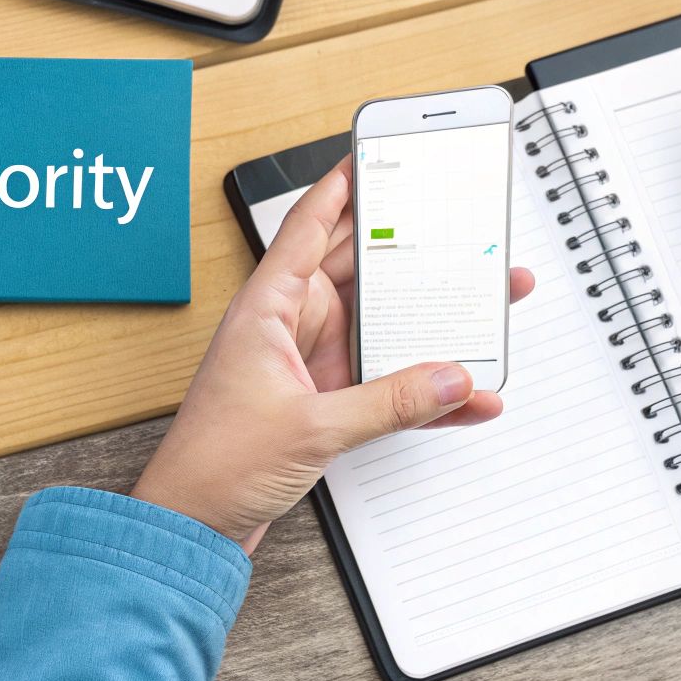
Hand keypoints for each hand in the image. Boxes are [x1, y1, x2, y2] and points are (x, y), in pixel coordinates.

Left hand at [132, 156, 534, 550]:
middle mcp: (290, 327)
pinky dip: (423, 389)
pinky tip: (464, 394)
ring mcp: (308, 364)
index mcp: (268, 308)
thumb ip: (388, 402)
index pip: (310, 228)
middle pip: (360, 271)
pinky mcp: (324, 402)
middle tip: (462, 228)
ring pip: (381, 326)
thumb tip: (448, 377)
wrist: (193, 527)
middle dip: (412, 253)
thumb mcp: (312, 427)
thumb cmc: (214, 464)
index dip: (343, 187)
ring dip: (429, 322)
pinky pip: (386, 382)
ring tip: (487, 302)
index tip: (376, 154)